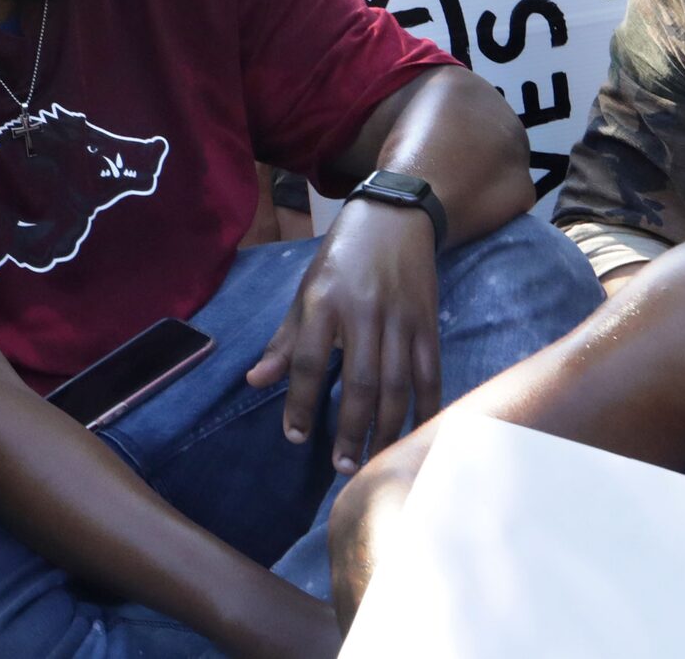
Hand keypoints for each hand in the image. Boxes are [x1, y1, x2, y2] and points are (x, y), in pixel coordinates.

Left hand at [247, 199, 441, 475]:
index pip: (309, 360)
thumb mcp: (306, 290)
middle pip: (360, 381)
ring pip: (397, 384)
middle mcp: (363, 311)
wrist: (394, 219)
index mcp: (324, 300)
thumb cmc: (341, 258)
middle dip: (351, 428)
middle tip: (342, 466)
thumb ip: (285, 341)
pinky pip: (429, 375)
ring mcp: (401, 318)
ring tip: (374, 460)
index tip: (295, 437)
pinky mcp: (428, 323)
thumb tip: (254, 382)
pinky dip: (425, 409)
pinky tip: (416, 435)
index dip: (301, 402)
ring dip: (386, 428)